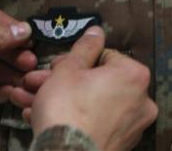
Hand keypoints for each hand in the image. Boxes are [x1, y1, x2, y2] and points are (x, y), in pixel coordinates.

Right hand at [13, 27, 157, 150]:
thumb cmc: (67, 109)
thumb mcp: (69, 69)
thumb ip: (85, 47)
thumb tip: (96, 31)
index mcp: (134, 76)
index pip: (104, 56)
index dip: (74, 60)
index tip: (53, 66)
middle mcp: (141, 101)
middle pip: (96, 82)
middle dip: (62, 82)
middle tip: (37, 82)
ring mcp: (131, 127)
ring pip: (91, 104)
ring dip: (61, 100)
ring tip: (30, 100)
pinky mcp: (119, 146)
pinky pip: (93, 124)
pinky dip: (71, 119)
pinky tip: (40, 117)